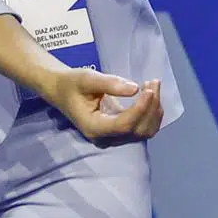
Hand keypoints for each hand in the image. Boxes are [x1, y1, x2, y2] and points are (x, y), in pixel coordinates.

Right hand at [36, 67, 164, 142]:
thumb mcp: (87, 79)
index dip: (140, 109)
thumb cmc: (72, 84)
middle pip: (138, 130)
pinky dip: (151, 112)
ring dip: (154, 110)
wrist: (63, 92)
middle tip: (153, 82)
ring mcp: (114, 138)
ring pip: (145, 131)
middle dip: (150, 107)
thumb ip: (110, 84)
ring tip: (153, 85)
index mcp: (93, 128)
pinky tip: (150, 95)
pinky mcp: (121, 133)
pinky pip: (143, 128)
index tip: (148, 89)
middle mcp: (105, 138)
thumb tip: (135, 89)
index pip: (124, 125)